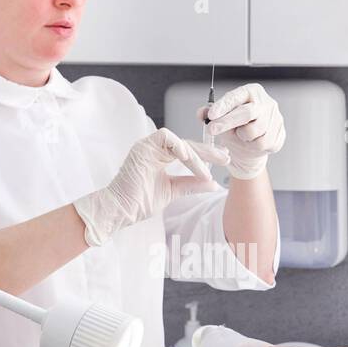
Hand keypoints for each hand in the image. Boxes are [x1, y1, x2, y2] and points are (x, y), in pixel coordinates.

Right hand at [73, 128, 229, 245]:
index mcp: (161, 156)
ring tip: (205, 170)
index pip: (188, 151)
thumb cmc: (140, 202)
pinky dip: (178, 146)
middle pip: (187, 144)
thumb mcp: (173, 191)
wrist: (122, 210)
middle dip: (207, 151)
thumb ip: (191, 184)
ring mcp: (148, 146)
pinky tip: (188, 158)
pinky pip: (165, 137)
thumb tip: (214, 183)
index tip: (224, 160)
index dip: (206, 155)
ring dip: (194, 155)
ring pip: (179, 141)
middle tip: (225, 158)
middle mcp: (155, 148)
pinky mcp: (143, 146)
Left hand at [197, 83, 286, 179]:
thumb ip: (210, 114)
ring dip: (241, 136)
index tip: (211, 115)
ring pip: (253, 131)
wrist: (251, 148)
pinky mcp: (279, 134)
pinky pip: (262, 143)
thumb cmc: (236, 128)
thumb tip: (202, 113)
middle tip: (212, 129)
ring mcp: (276, 118)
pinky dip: (252, 146)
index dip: (223, 106)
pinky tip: (250, 143)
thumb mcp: (221, 119)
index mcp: (251, 92)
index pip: (236, 97)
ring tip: (239, 136)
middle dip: (227, 122)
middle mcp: (266, 103)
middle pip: (247, 113)